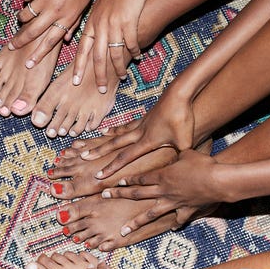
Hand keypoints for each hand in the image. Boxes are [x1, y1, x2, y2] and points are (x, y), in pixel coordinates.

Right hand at [8, 0, 94, 66]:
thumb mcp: (84, 5)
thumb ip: (73, 23)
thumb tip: (66, 39)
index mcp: (68, 18)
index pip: (51, 42)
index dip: (38, 54)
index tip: (29, 64)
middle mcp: (56, 11)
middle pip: (33, 32)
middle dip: (20, 42)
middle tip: (11, 47)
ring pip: (26, 15)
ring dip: (21, 18)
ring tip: (20, 19)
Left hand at [77, 0, 151, 92]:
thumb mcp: (101, 6)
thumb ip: (96, 23)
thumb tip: (92, 38)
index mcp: (92, 23)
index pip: (82, 49)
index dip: (78, 66)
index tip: (74, 81)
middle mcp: (100, 25)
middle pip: (97, 57)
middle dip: (98, 75)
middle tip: (99, 90)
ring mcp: (114, 23)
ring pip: (114, 53)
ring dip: (118, 67)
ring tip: (122, 77)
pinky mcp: (128, 20)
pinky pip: (130, 43)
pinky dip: (134, 52)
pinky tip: (138, 57)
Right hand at [81, 86, 196, 178]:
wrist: (180, 93)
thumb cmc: (183, 117)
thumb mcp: (185, 141)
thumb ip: (180, 156)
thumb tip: (182, 168)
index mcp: (146, 141)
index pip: (125, 157)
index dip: (111, 167)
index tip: (98, 175)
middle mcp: (139, 133)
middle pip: (114, 144)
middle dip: (98, 151)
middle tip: (84, 156)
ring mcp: (141, 123)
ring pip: (118, 133)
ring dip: (105, 138)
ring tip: (92, 142)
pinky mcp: (145, 116)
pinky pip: (127, 125)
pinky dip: (117, 129)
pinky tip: (111, 130)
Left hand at [101, 149, 219, 232]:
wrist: (219, 181)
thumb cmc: (203, 164)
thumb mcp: (188, 153)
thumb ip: (179, 154)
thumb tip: (178, 148)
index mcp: (161, 176)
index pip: (139, 178)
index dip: (127, 180)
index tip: (116, 182)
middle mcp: (163, 191)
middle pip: (136, 194)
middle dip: (119, 195)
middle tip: (104, 196)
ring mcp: (173, 203)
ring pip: (149, 214)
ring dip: (135, 223)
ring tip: (124, 231)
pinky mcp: (186, 210)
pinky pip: (179, 218)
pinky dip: (176, 223)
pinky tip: (173, 228)